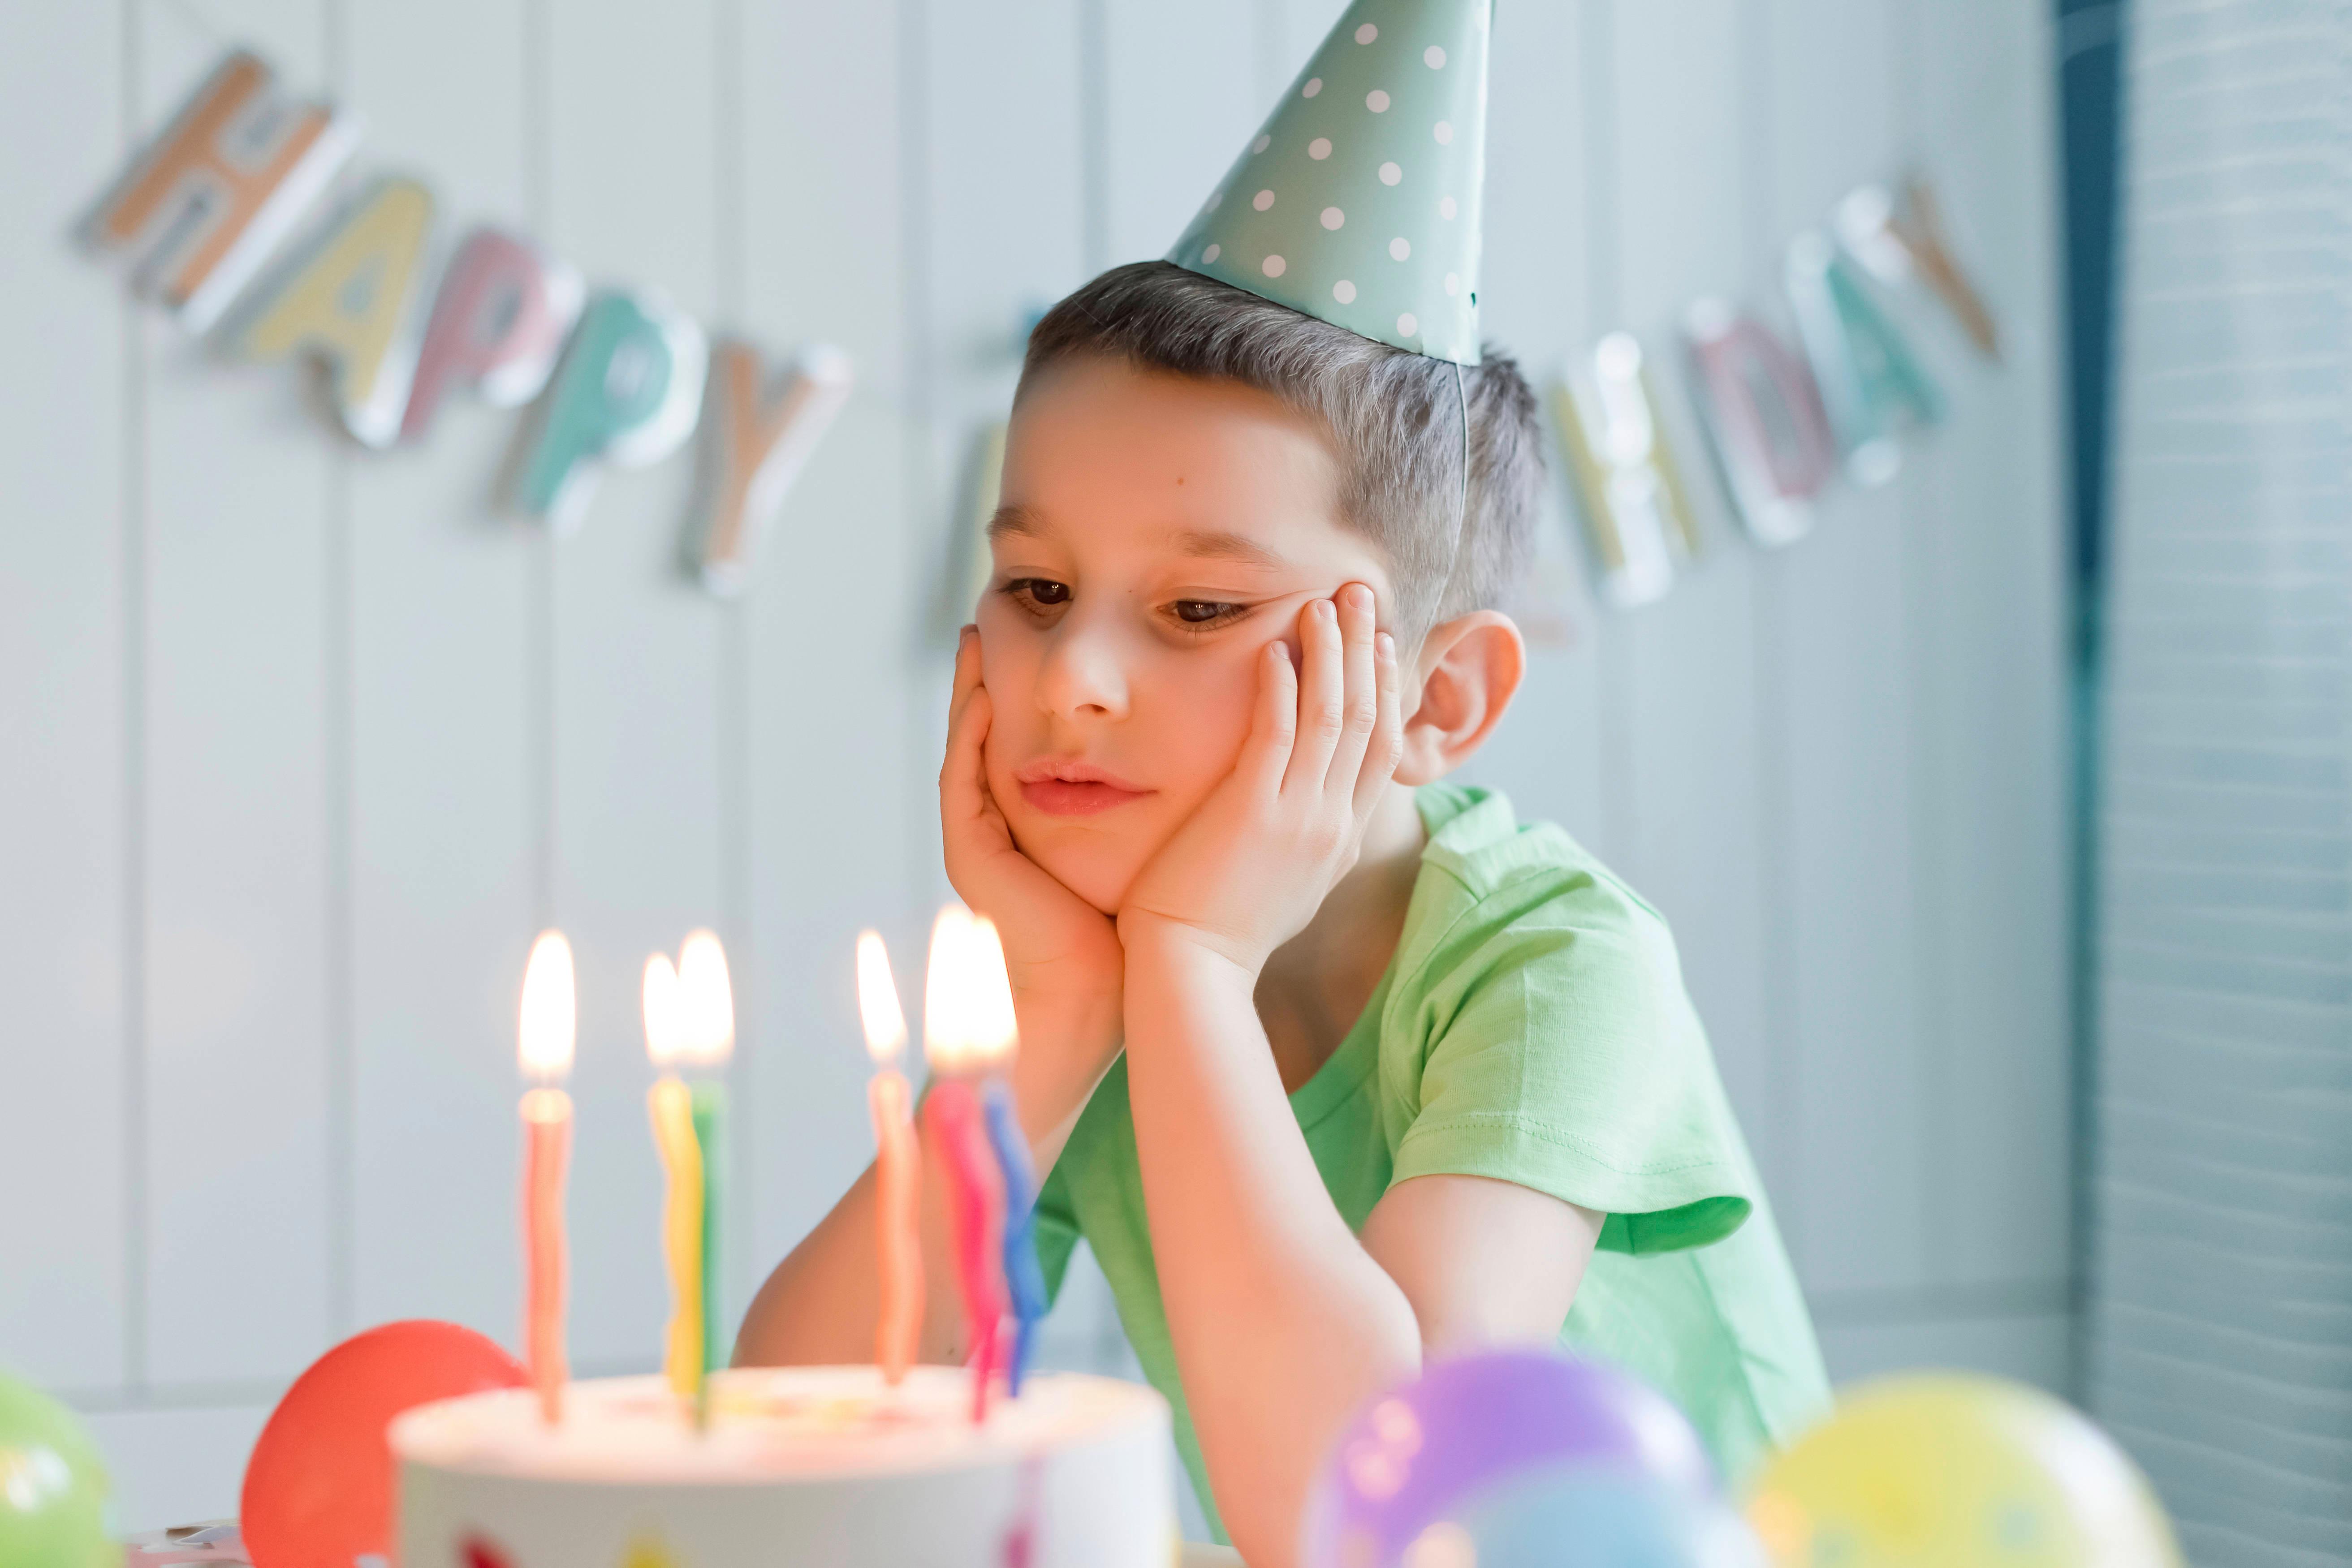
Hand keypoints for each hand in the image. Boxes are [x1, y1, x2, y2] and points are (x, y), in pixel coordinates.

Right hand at [940, 626, 1125, 1130]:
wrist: (1105, 998)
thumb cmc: (1137, 929)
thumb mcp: (1150, 843)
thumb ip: (1162, 798)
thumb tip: (1218, 749)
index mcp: (1045, 817)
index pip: (1039, 736)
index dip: (1042, 688)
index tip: (1056, 629)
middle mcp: (1006, 821)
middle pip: (996, 730)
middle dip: (995, 673)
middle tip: (1002, 607)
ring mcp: (981, 837)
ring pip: (969, 746)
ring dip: (968, 689)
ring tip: (978, 632)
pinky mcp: (972, 853)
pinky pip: (961, 782)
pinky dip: (968, 736)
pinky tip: (980, 695)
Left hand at [1118, 583, 1402, 975]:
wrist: (1194, 973)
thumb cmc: (1224, 933)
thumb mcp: (1289, 885)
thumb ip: (1307, 842)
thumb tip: (1316, 819)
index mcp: (1341, 837)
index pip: (1381, 747)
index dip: (1385, 687)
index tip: (1380, 640)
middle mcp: (1332, 822)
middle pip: (1368, 718)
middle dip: (1366, 651)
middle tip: (1363, 594)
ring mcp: (1298, 816)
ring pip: (1332, 717)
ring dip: (1331, 653)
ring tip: (1325, 601)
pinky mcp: (1254, 812)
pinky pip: (1276, 735)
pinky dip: (1281, 688)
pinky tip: (1275, 649)